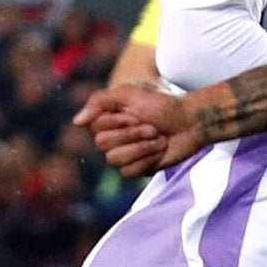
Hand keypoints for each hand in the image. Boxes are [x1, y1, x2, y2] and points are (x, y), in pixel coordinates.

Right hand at [74, 85, 205, 176]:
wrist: (191, 123)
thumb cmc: (162, 106)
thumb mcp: (130, 94)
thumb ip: (99, 101)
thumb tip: (76, 121)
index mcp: (107, 120)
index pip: (95, 127)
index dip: (117, 121)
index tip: (137, 113)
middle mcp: (112, 138)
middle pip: (103, 144)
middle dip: (132, 134)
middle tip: (152, 127)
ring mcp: (125, 155)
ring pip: (114, 159)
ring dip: (142, 147)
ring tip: (158, 138)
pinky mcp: (138, 169)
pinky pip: (129, 172)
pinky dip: (147, 159)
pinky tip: (159, 151)